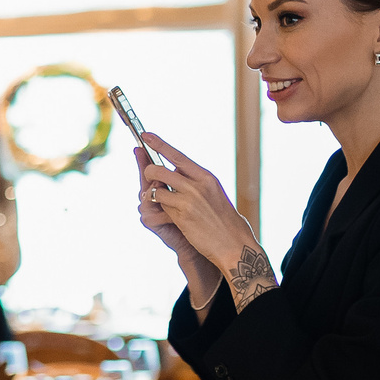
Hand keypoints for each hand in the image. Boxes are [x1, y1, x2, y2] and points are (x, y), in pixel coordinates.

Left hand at [139, 133, 257, 275]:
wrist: (234, 243)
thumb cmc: (225, 221)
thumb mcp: (214, 194)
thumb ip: (196, 183)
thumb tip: (176, 173)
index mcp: (206, 177)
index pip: (178, 155)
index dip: (160, 145)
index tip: (146, 135)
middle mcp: (197, 185)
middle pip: (160, 170)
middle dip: (149, 172)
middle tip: (148, 176)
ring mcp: (189, 200)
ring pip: (157, 190)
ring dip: (154, 195)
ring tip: (159, 201)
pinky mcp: (182, 216)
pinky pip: (162, 207)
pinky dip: (161, 210)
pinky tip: (171, 216)